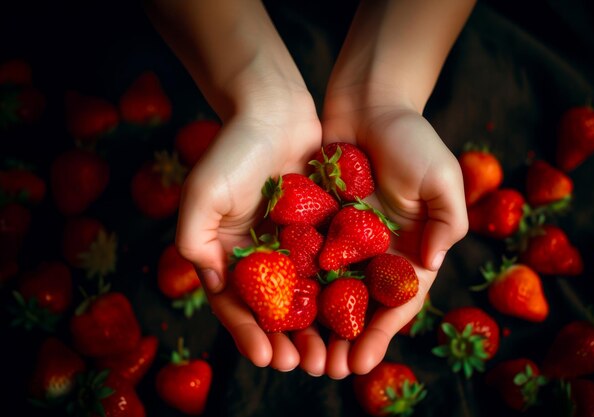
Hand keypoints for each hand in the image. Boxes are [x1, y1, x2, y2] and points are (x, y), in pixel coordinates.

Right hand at [175, 88, 328, 374]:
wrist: (274, 111)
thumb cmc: (233, 148)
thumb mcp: (202, 193)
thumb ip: (196, 241)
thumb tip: (215, 286)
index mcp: (227, 252)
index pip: (236, 304)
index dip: (249, 334)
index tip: (268, 357)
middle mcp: (259, 254)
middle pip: (273, 309)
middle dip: (287, 340)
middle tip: (305, 365)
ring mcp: (291, 244)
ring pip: (306, 296)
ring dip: (316, 327)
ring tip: (331, 353)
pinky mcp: (318, 231)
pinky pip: (330, 267)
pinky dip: (339, 293)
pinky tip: (356, 314)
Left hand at [321, 88, 468, 377]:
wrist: (368, 101)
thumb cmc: (411, 136)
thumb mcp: (441, 176)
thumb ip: (446, 221)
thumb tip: (430, 265)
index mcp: (411, 247)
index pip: (397, 301)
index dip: (381, 333)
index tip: (362, 362)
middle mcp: (377, 250)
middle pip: (361, 306)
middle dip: (345, 340)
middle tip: (326, 370)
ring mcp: (346, 239)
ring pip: (330, 290)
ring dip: (317, 324)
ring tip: (300, 353)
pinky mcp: (318, 222)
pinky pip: (304, 258)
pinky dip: (294, 285)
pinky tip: (277, 310)